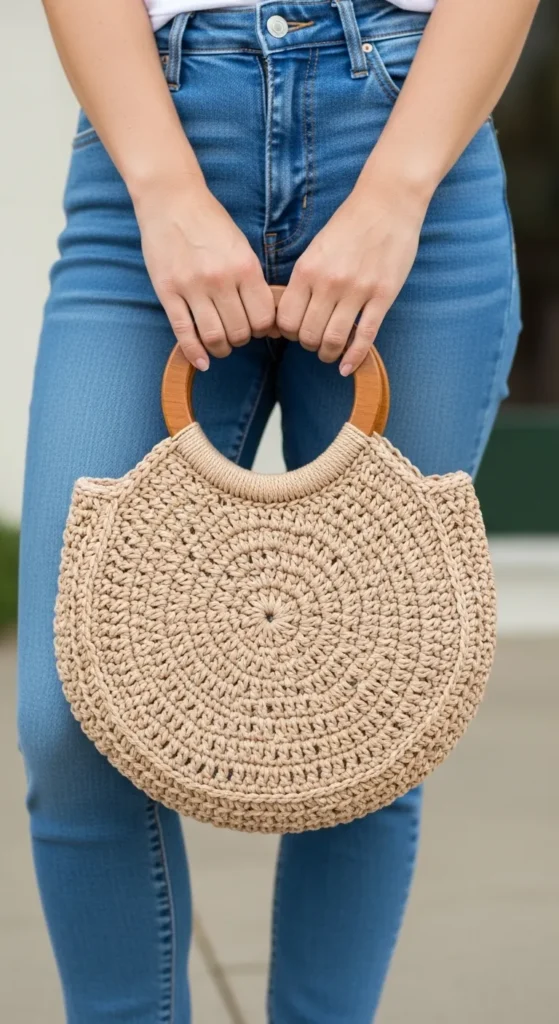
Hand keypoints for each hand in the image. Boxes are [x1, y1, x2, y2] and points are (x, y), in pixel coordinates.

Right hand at [135, 181, 275, 368]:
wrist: (171, 199)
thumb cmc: (210, 222)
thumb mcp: (241, 247)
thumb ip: (252, 280)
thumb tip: (265, 318)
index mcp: (244, 267)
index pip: (263, 318)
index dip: (263, 329)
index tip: (256, 327)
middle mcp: (220, 279)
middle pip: (240, 332)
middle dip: (242, 340)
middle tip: (237, 335)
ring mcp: (192, 287)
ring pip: (214, 337)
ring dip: (221, 348)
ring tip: (221, 345)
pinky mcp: (167, 292)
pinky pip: (183, 332)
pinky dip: (194, 353)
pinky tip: (202, 361)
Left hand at [276, 173, 428, 373]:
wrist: (388, 202)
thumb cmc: (350, 224)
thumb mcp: (316, 248)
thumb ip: (304, 280)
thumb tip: (290, 312)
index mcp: (308, 270)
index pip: (286, 319)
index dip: (288, 332)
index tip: (295, 332)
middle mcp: (330, 283)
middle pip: (308, 335)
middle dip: (308, 345)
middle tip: (313, 343)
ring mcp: (358, 291)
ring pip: (333, 340)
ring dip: (327, 353)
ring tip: (329, 353)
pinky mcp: (383, 296)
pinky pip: (365, 336)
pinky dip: (353, 358)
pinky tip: (346, 367)